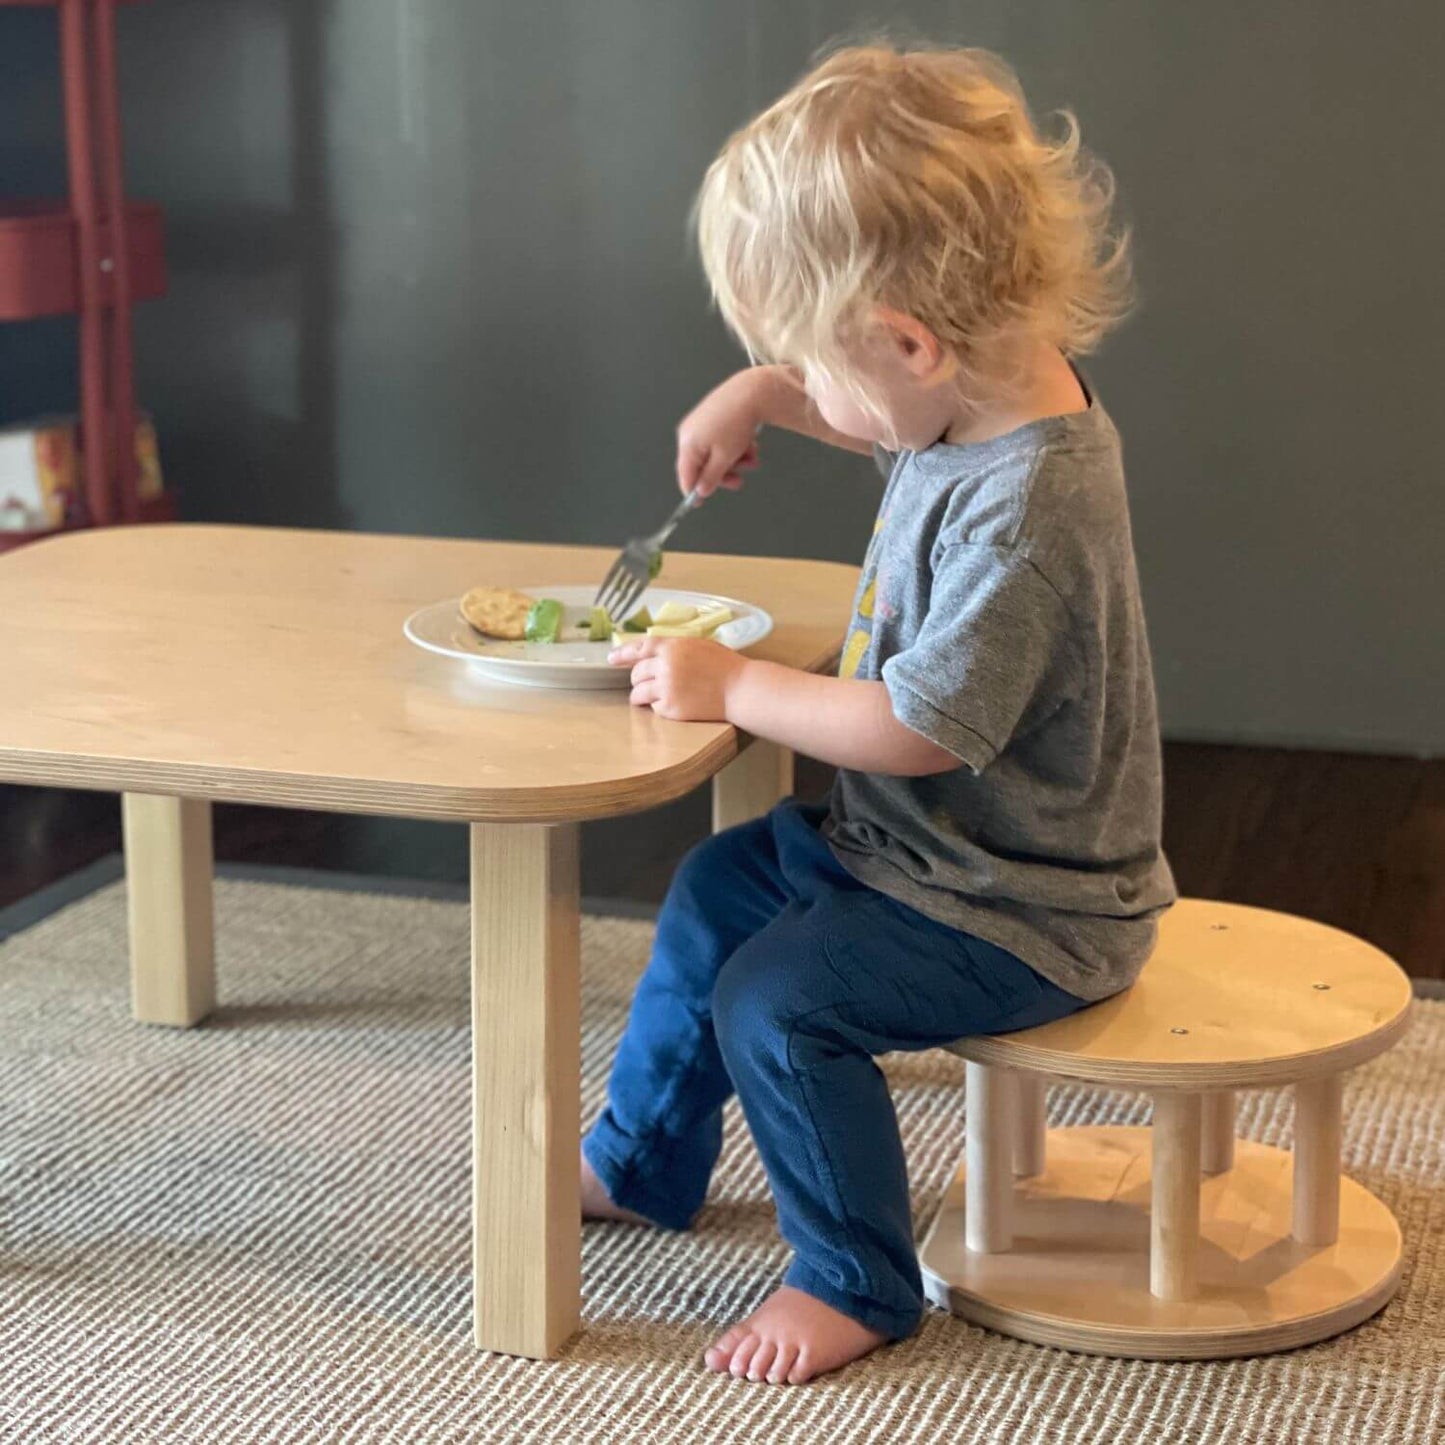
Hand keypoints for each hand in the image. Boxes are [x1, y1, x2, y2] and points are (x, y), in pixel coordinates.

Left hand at [609, 636, 746, 720]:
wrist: (739, 689)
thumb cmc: (724, 666)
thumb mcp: (697, 646)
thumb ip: (673, 649)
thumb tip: (652, 654)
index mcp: (672, 647)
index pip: (639, 648)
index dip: (622, 654)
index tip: (611, 659)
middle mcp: (665, 666)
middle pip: (636, 673)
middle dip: (639, 679)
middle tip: (650, 683)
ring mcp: (666, 688)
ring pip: (639, 693)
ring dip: (642, 696)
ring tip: (653, 697)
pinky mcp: (671, 708)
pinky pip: (654, 708)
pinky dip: (659, 707)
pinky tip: (673, 704)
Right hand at [675, 370, 768, 498]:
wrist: (752, 392)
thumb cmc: (736, 421)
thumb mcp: (725, 458)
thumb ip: (711, 478)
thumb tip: (701, 490)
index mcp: (688, 443)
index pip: (685, 475)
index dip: (693, 491)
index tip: (700, 501)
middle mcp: (690, 432)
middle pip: (701, 465)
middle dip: (722, 474)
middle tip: (738, 481)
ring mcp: (700, 423)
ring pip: (714, 454)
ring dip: (733, 461)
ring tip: (751, 459)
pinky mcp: (712, 416)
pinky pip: (720, 441)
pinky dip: (734, 447)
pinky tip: (748, 446)